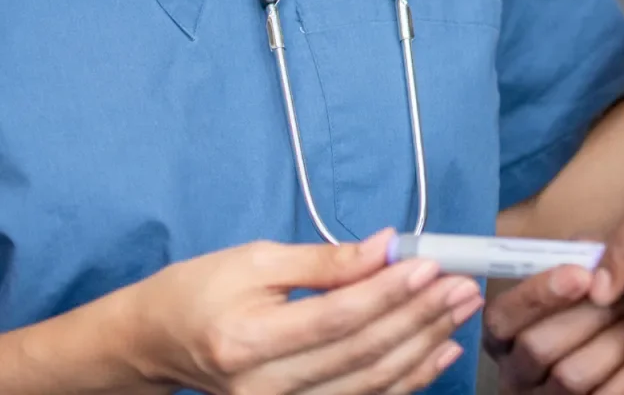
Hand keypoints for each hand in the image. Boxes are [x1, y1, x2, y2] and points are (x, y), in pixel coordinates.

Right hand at [132, 229, 482, 393]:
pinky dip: (408, 378)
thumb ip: (326, 261)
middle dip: (420, 315)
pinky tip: (439, 349)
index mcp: (247, 341)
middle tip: (463, 283)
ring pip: (371, 384)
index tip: (431, 263)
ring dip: (424, 344)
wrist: (158, 343)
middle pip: (361, 353)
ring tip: (461, 308)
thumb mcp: (257, 260)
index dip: (389, 292)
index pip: (337, 318)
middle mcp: (263, 389)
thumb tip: (387, 246)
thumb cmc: (202, 291)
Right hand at [484, 266, 623, 394]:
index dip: (538, 294)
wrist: (617, 352)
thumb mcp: (575, 278)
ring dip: (616, 339)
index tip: (582, 274)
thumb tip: (592, 249)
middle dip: (587, 315)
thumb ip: (577, 259)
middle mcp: (516, 372)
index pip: (502, 317)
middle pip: (538, 347)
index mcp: (503, 334)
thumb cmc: (588, 307)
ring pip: (572, 376)